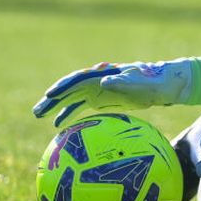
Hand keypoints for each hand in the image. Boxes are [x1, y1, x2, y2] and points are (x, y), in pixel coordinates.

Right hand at [32, 59, 193, 125]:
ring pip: (71, 98)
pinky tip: (59, 126)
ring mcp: (98, 89)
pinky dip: (68, 114)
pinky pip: (81, 107)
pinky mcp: (101, 99)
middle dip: (52, 98)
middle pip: (70, 89)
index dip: (64, 86)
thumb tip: (104, 81)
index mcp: (104, 74)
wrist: (164, 84)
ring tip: (38, 115)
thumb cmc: (155, 83)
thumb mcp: (141, 83)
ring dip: (55, 106)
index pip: (79, 80)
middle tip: (36, 111)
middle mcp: (97, 80)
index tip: (50, 95)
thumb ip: (123, 82)